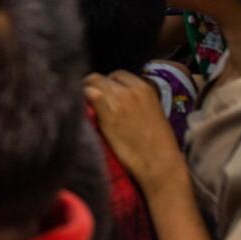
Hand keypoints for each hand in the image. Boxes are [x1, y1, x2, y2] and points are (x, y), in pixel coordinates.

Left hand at [84, 71, 185, 189]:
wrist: (159, 164)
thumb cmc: (157, 146)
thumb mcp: (152, 113)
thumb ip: (134, 101)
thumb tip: (112, 98)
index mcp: (144, 88)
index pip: (117, 75)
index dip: (107, 85)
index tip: (102, 96)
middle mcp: (130, 90)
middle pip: (100, 78)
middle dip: (93, 88)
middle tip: (88, 103)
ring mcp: (118, 99)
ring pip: (90, 83)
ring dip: (85, 94)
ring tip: (83, 108)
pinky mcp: (107, 112)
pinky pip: (86, 95)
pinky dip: (81, 101)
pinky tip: (82, 113)